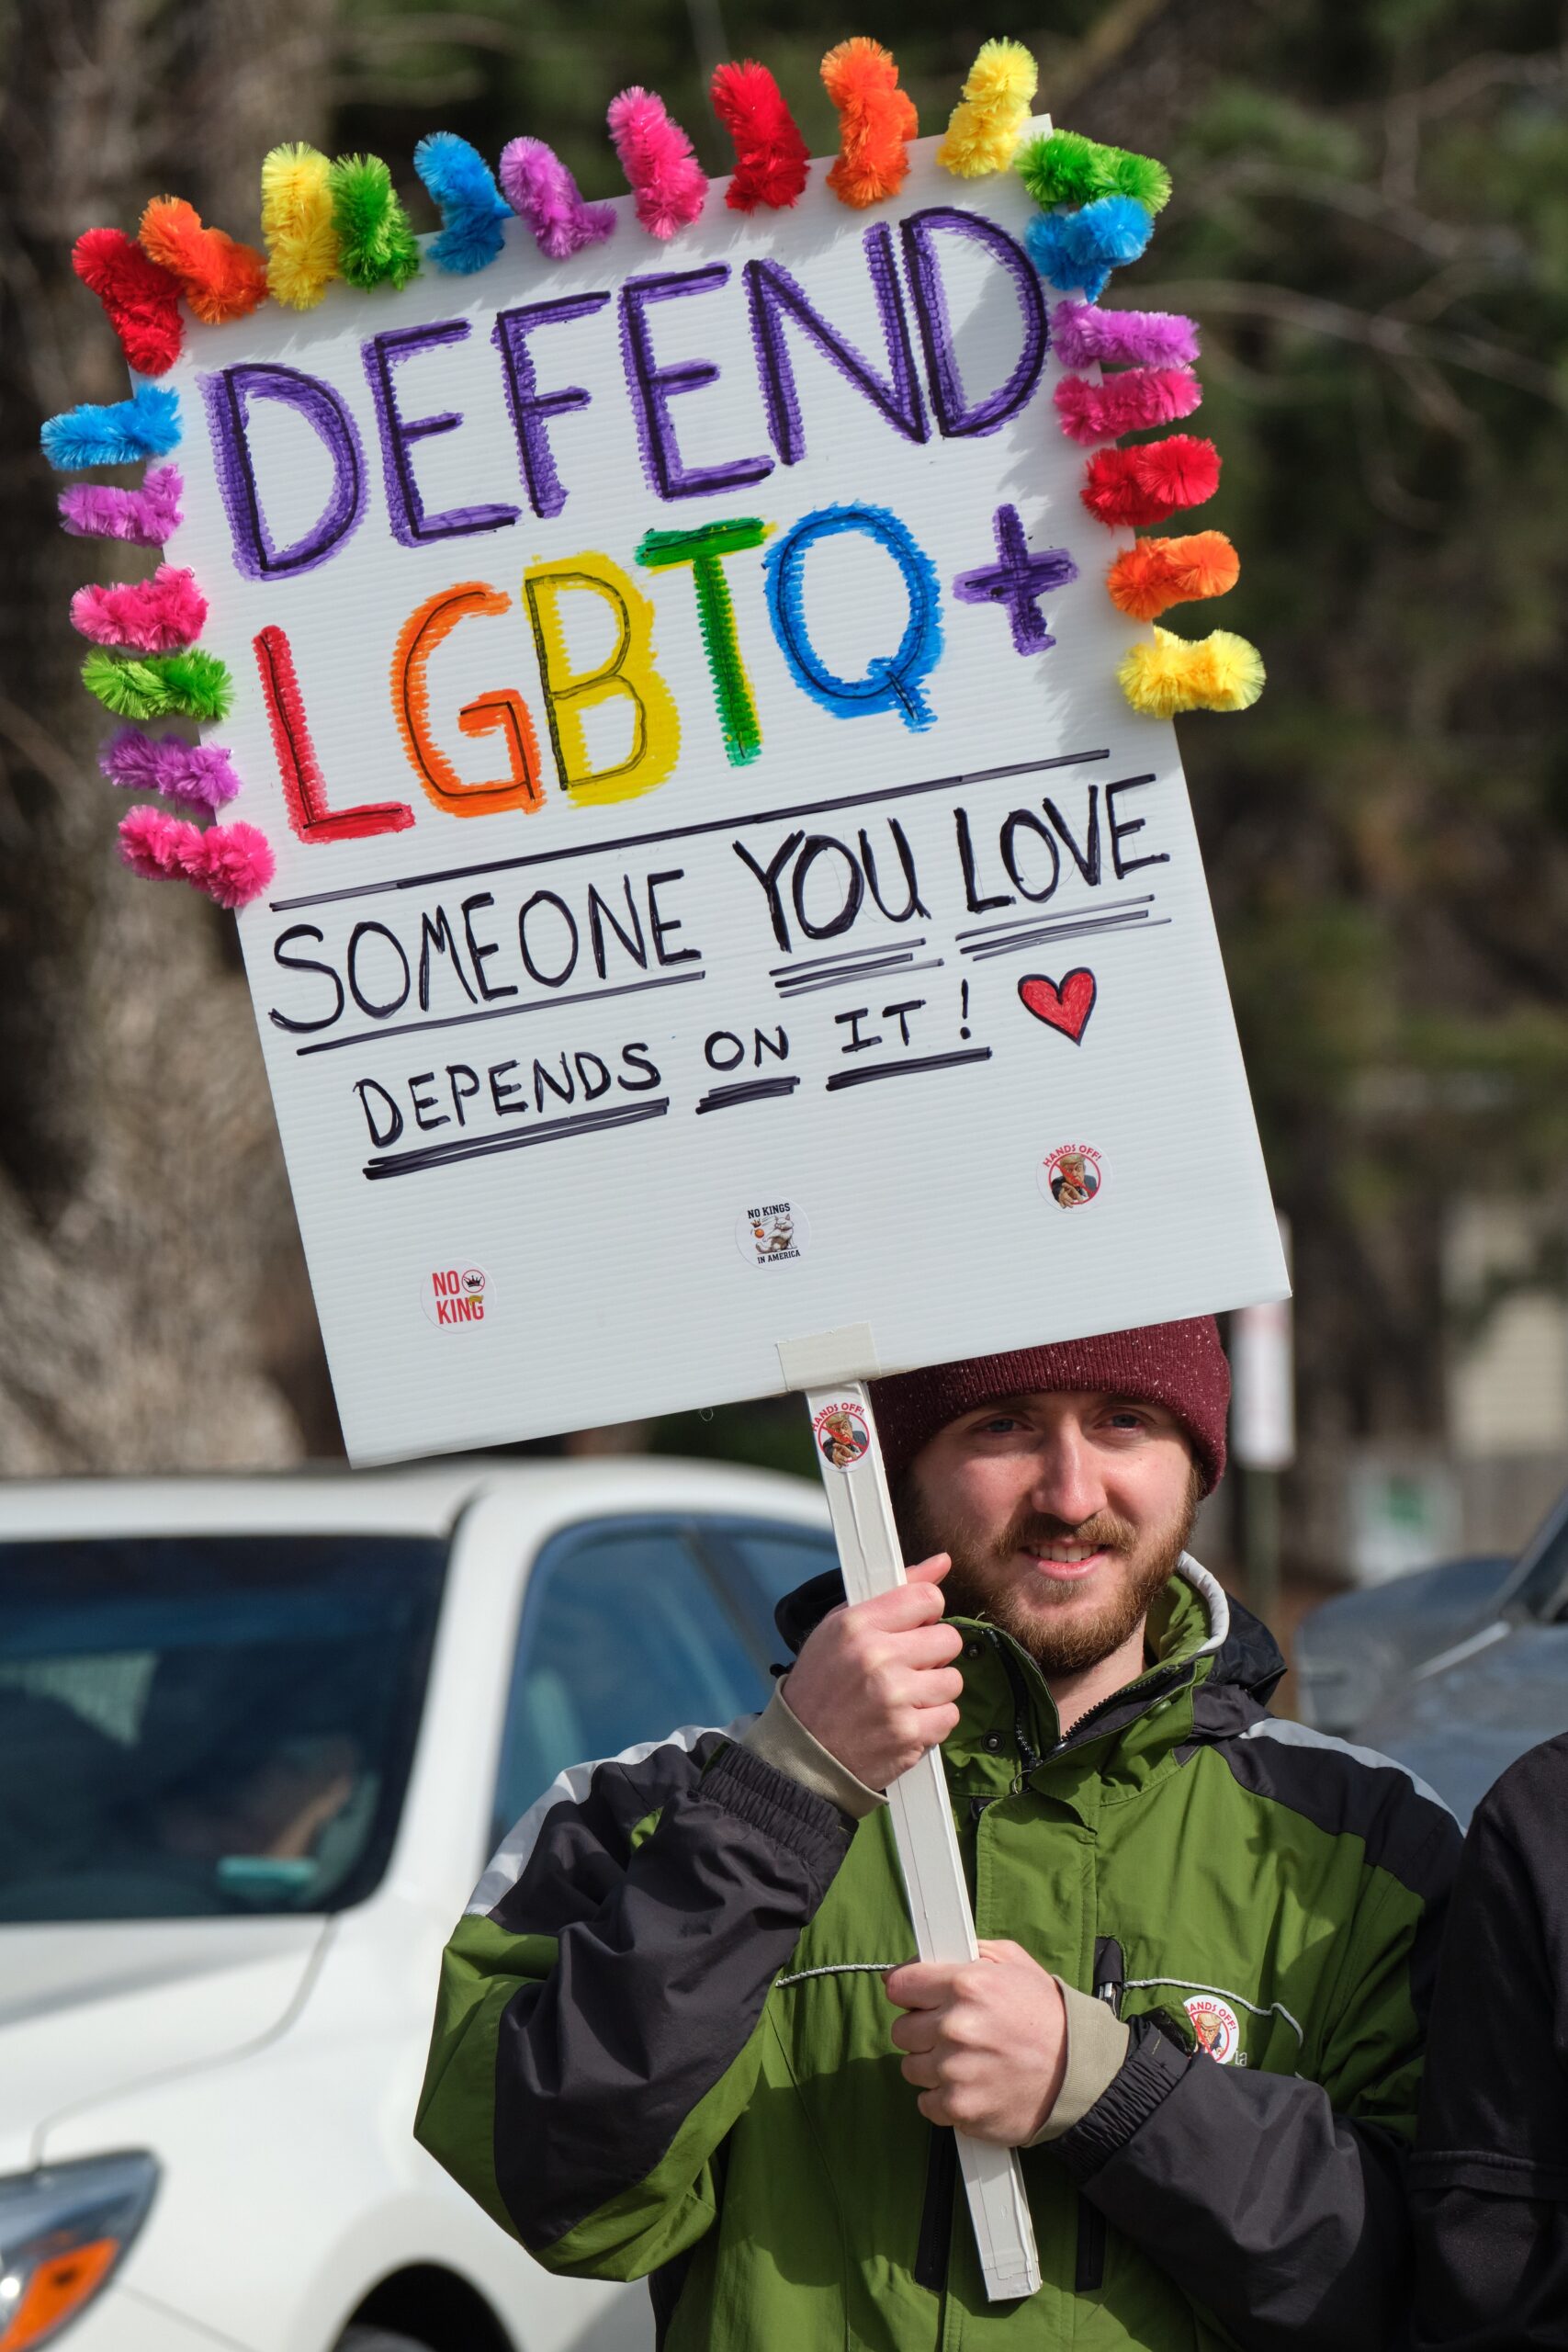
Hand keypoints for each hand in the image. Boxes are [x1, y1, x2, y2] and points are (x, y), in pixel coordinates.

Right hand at [783, 1552, 963, 1790]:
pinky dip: (933, 1722)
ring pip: (953, 1680)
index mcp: (857, 1624)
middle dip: (932, 1654)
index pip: (927, 1598)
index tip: (915, 1628)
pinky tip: (906, 1720)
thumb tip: (942, 1562)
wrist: (804, 1752)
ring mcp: (896, 1698)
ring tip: (904, 1696)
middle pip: (948, 1639)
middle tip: (907, 1667)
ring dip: (934, 1690)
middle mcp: (878, 1657)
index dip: (926, 1614)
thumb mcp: (841, 1628)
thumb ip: (896, 1592)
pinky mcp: (909, 1735)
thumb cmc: (821, 1685)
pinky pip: (950, 1717)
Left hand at [885, 1941, 1066, 2142]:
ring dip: (931, 2065)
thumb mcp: (1014, 1963)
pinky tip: (970, 2086)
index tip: (917, 1999)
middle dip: (922, 2030)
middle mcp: (956, 2027)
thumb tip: (921, 1959)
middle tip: (952, 2033)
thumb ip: (968, 1953)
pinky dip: (943, 2099)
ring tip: (966, 2060)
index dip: (909, 1992)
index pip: (899, 1985)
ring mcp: (955, 2070)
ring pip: (911, 2067)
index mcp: (967, 1984)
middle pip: (901, 2029)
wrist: (1078, 2073)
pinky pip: (926, 2103)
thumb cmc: (1047, 2017)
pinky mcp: (960, 2107)